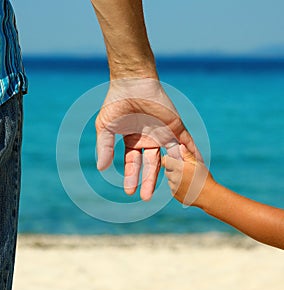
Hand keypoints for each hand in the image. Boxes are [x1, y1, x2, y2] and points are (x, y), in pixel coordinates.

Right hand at [95, 78, 195, 200]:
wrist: (132, 83)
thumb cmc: (117, 103)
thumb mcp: (106, 128)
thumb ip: (105, 147)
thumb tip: (101, 168)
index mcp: (133, 141)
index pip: (133, 163)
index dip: (131, 177)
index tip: (130, 192)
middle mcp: (149, 140)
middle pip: (151, 165)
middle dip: (149, 181)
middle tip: (146, 198)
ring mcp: (164, 134)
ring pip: (169, 158)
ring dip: (172, 173)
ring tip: (175, 189)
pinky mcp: (176, 127)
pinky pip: (186, 144)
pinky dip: (192, 155)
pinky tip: (196, 168)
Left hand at [162, 144, 214, 206]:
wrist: (208, 196)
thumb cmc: (204, 178)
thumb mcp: (198, 164)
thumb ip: (187, 155)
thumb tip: (180, 146)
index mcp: (178, 168)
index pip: (165, 160)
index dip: (168, 159)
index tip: (173, 159)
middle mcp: (174, 178)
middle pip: (167, 170)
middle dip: (173, 168)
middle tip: (183, 169)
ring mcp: (173, 187)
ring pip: (170, 179)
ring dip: (174, 178)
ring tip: (187, 179)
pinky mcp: (175, 194)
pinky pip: (173, 187)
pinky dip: (177, 186)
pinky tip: (187, 186)